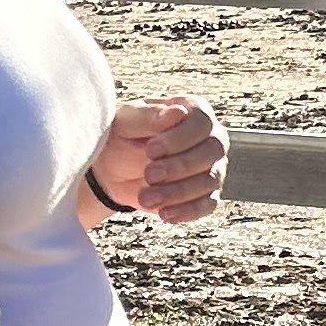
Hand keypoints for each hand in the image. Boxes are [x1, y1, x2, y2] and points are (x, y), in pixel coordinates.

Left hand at [91, 95, 227, 226]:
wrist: (114, 168)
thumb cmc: (123, 136)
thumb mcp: (128, 121)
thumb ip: (151, 115)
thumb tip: (178, 112)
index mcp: (194, 111)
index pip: (201, 123)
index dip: (179, 139)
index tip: (151, 150)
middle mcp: (210, 137)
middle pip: (211, 151)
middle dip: (180, 166)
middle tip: (149, 174)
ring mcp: (212, 167)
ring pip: (209, 180)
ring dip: (178, 191)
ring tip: (146, 197)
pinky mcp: (206, 194)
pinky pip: (207, 204)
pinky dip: (187, 210)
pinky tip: (165, 213)